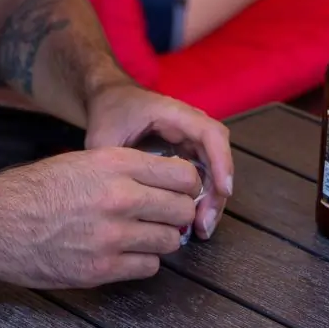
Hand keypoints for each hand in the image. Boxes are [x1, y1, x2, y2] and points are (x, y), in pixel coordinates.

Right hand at [0, 147, 203, 288]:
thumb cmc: (35, 190)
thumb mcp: (82, 160)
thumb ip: (125, 168)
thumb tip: (167, 178)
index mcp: (115, 163)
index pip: (181, 175)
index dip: (186, 184)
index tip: (180, 191)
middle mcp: (119, 197)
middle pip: (180, 209)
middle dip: (177, 213)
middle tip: (164, 215)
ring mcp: (112, 236)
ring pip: (169, 241)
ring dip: (161, 238)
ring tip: (143, 233)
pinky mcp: (101, 269)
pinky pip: (148, 267)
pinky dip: (143, 261)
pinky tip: (127, 252)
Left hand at [84, 80, 233, 240]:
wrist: (110, 98)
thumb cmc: (109, 113)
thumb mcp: (105, 136)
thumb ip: (114, 164)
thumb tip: (121, 199)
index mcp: (174, 113)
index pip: (210, 133)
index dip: (221, 162)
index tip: (223, 191)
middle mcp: (190, 125)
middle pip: (218, 156)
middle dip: (216, 191)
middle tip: (205, 224)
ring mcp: (190, 139)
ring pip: (214, 168)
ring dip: (212, 198)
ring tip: (201, 229)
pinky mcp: (187, 151)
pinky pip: (203, 173)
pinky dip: (202, 196)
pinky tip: (193, 221)